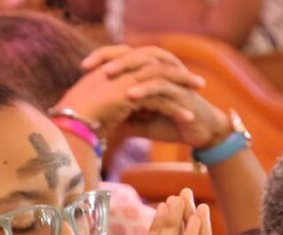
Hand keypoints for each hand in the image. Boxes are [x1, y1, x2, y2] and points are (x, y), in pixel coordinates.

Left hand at [81, 45, 228, 148]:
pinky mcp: (181, 91)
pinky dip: (145, 88)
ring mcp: (172, 78)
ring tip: (107, 75)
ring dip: (126, 68)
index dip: (103, 58)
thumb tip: (99, 126)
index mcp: (150, 73)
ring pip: (147, 64)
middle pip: (133, 53)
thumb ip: (123, 120)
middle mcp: (160, 70)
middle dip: (110, 58)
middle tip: (89, 66)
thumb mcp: (141, 124)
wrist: (200, 133)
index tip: (82, 68)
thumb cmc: (172, 123)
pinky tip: (130, 95)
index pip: (124, 57)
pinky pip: (161, 84)